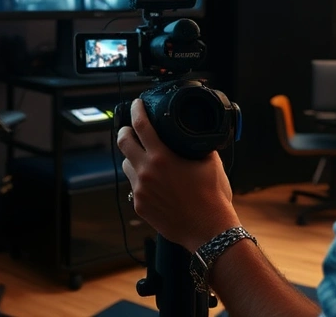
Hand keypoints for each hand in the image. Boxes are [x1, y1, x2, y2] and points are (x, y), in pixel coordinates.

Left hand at [117, 99, 239, 251]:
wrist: (209, 230)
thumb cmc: (213, 197)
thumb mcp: (211, 163)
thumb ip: (198, 145)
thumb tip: (196, 135)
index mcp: (162, 157)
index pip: (141, 125)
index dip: (136, 110)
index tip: (137, 104)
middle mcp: (146, 172)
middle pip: (123, 142)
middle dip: (125, 131)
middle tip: (131, 128)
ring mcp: (140, 190)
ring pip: (127, 165)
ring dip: (133, 157)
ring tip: (146, 158)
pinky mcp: (140, 205)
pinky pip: (134, 186)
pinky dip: (141, 180)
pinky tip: (155, 183)